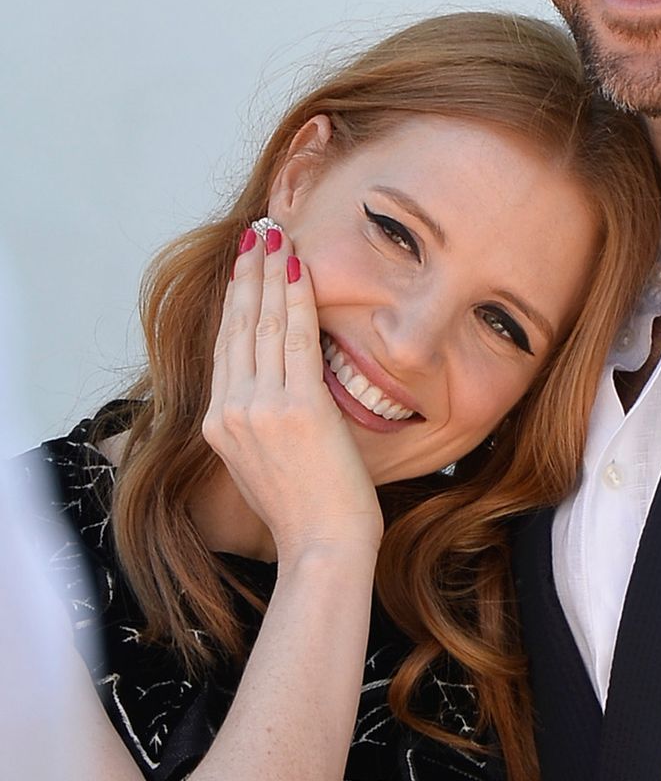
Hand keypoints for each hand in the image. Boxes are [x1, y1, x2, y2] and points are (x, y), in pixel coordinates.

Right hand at [204, 224, 382, 563]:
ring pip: (262, 322)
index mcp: (218, 425)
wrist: (322, 549)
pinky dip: (297, 296)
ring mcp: (259, 408)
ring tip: (274, 233)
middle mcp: (230, 411)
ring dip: (270, 271)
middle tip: (256, 232)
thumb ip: (258, 424)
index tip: (244, 265)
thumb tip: (271, 393)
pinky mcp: (295, 407)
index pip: (226, 345)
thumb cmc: (305, 512)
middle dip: (248, 272)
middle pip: (237, 325)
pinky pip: (295, 336)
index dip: (234, 299)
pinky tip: (299, 265)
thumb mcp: (262, 465)